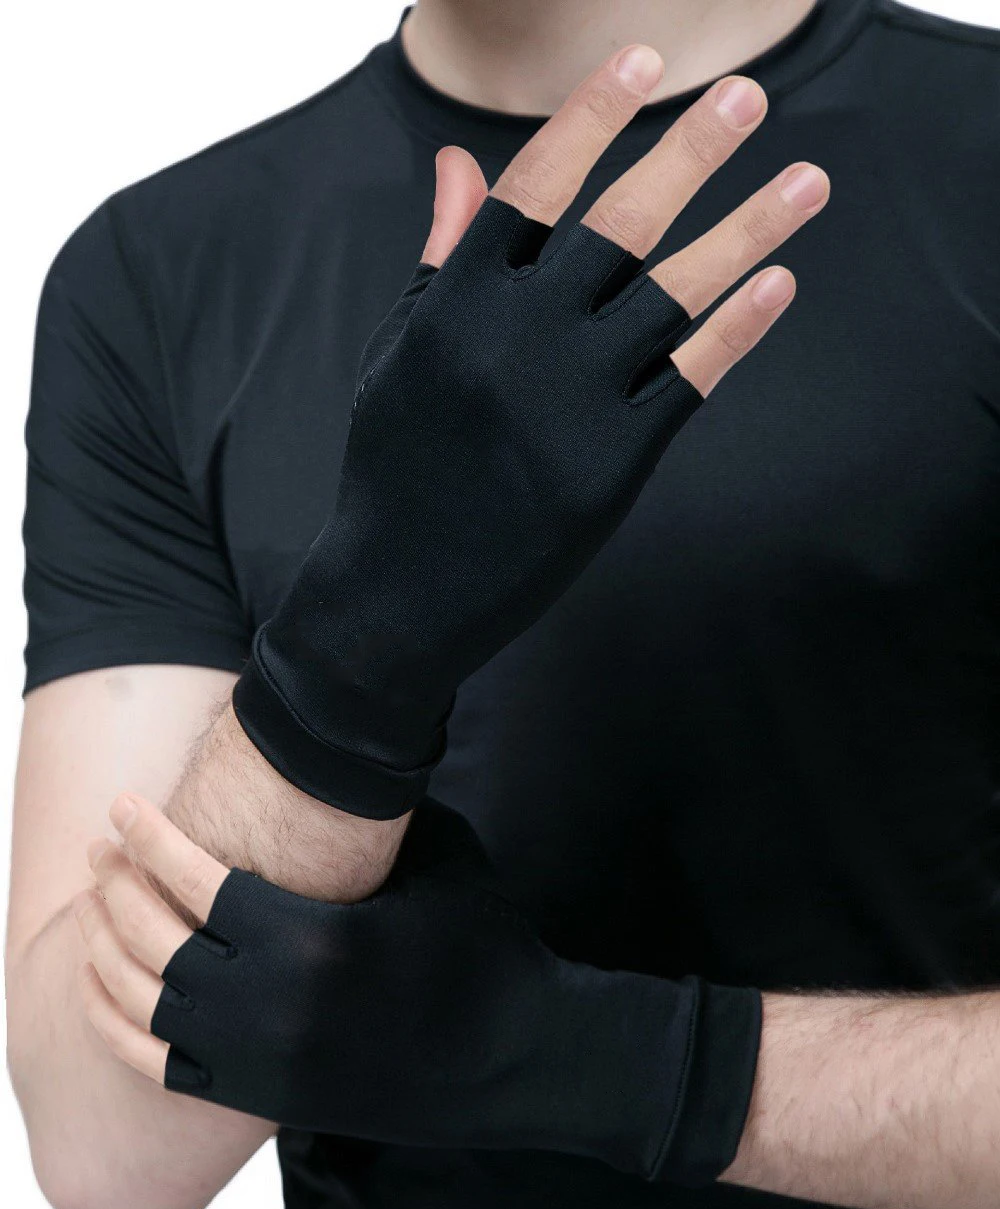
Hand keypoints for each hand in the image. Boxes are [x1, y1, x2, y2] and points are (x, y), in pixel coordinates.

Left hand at [74, 792, 760, 1185]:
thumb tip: (346, 752)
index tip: (123, 808)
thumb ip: (375, 819)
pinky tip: (107, 989)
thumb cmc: (485, 947)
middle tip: (104, 850)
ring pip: (147, 1007)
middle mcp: (275, 1006)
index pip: (197, 881)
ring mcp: (265, 1062)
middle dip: (117, 887)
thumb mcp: (438, 862)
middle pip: (156, 940)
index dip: (150, 840)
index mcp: (314, 940)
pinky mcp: (268, 1099)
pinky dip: (122, 1025)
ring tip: (97, 911)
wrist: (519, 1057)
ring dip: (107, 952)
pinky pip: (164, 1067)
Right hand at [233, 49, 828, 818]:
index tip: (642, 57)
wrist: (401, 586)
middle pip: (618, 224)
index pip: (535, 184)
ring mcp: (567, 404)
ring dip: (748, 230)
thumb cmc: (396, 462)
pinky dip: (737, 330)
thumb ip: (444, 256)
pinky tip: (780, 283)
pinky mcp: (611, 464)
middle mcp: (515, 341)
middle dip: (689, 151)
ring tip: (809, 181)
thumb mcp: (401, 352)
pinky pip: (687, 380)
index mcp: (456, 303)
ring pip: (672, 295)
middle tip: (749, 96)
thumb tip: (462, 159)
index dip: (592, 116)